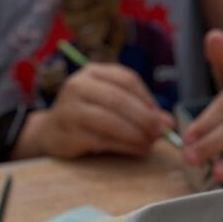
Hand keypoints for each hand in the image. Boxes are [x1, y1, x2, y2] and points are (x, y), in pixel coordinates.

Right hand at [30, 63, 173, 158]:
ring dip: (136, 134)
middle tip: (160, 133)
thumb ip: (140, 109)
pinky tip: (138, 150)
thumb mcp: (113, 104)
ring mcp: (71, 108)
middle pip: (119, 99)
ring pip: (110, 120)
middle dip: (145, 119)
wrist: (53, 131)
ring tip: (150, 144)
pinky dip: (126, 146)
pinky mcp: (69, 133)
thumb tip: (169, 123)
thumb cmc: (90, 116)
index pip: (127, 79)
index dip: (149, 99)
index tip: (163, 118)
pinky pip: (103, 140)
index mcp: (94, 72)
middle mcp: (79, 85)